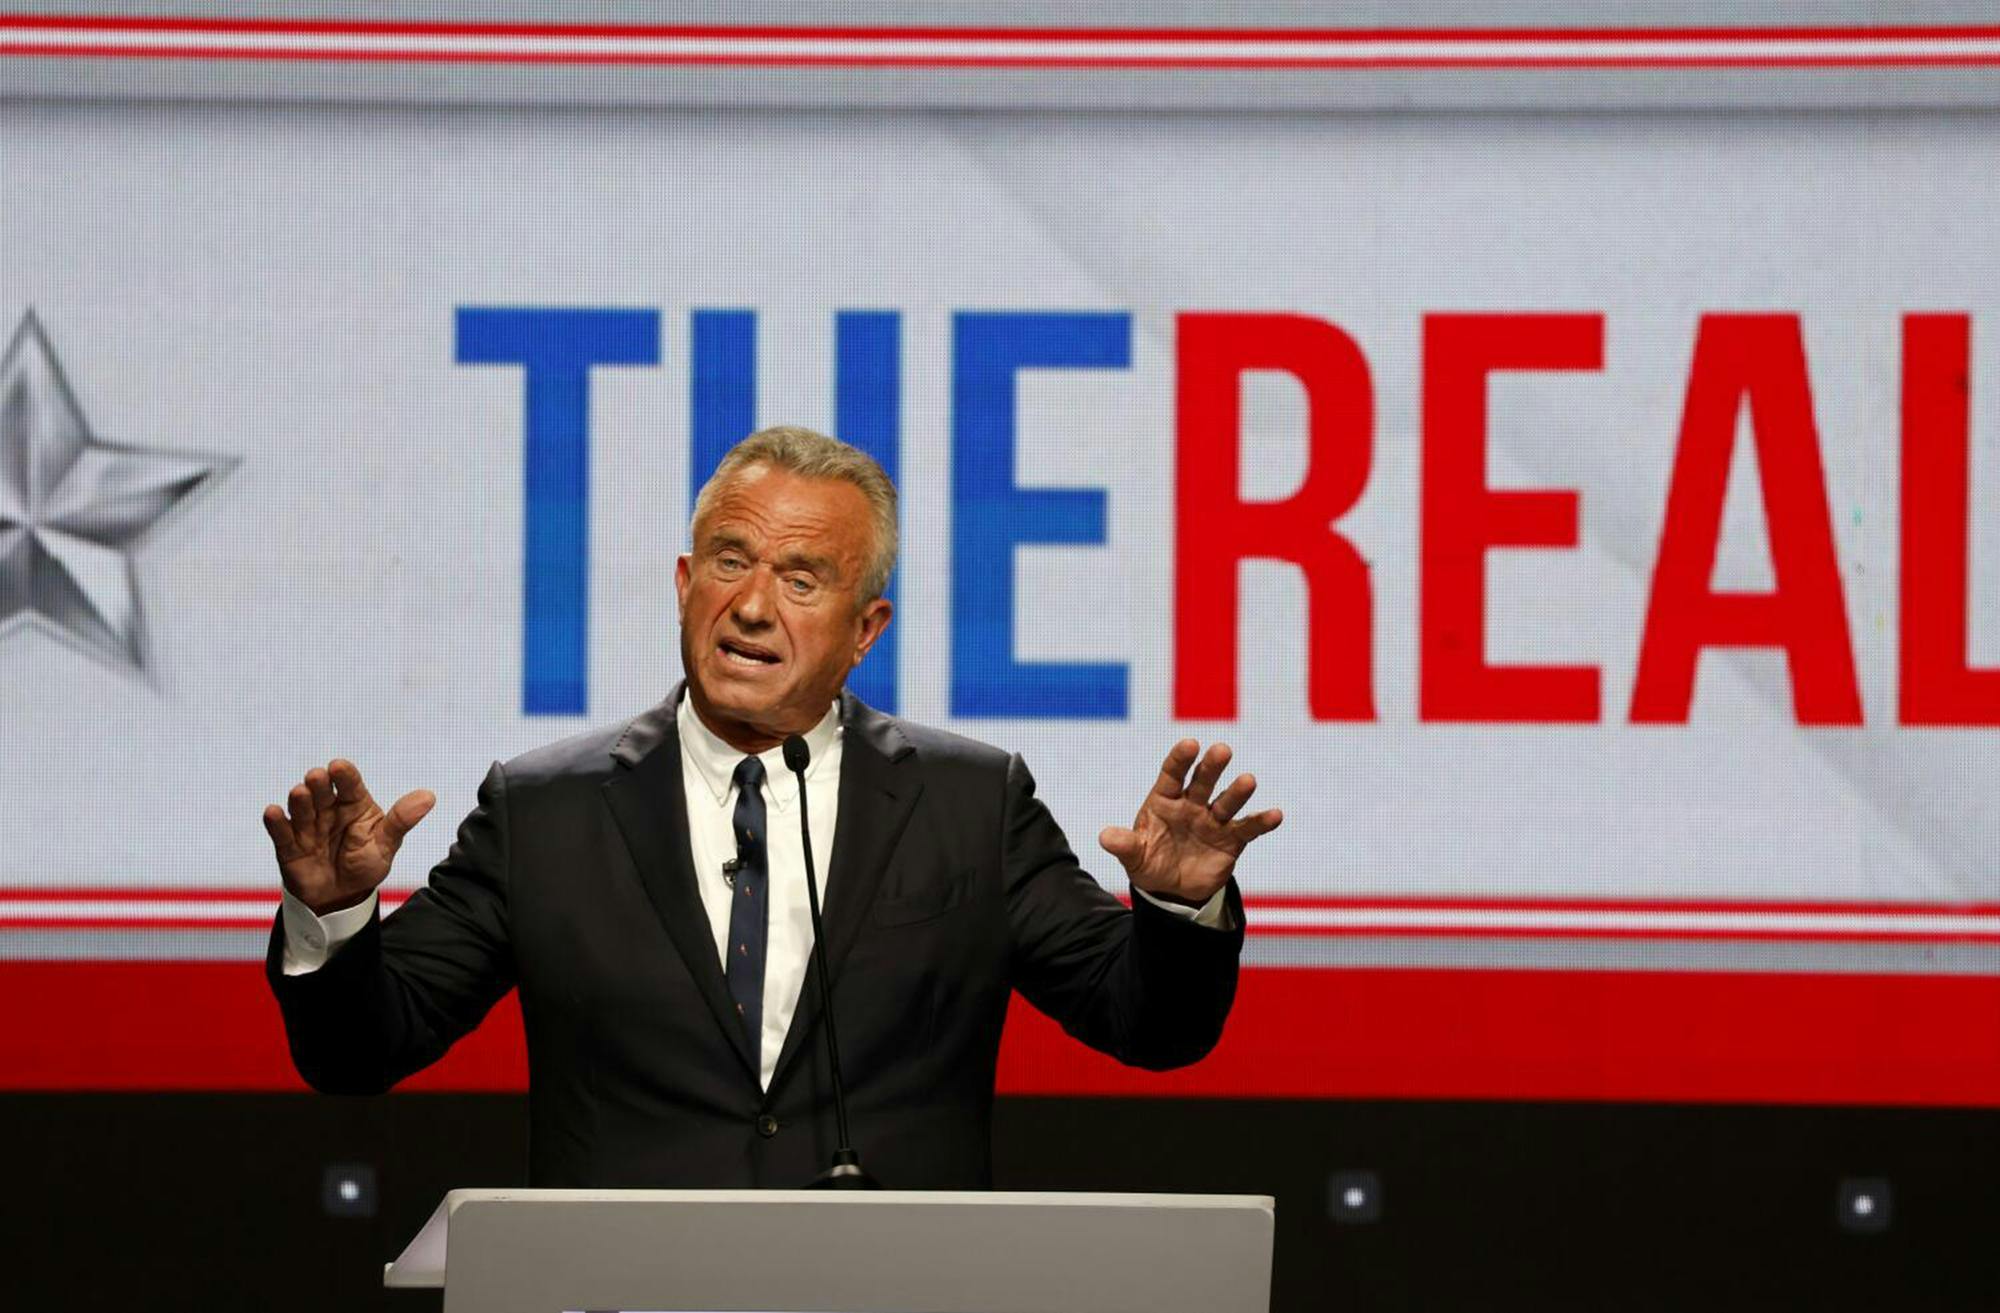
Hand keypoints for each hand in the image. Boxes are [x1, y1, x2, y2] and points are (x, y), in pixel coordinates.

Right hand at [262, 759, 434, 915]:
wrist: (342, 898)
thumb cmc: (366, 864)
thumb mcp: (386, 844)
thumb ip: (401, 820)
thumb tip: (429, 796)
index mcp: (354, 805)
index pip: (349, 785)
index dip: (343, 775)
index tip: (338, 767)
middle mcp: (328, 811)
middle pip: (321, 792)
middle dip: (318, 784)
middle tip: (317, 778)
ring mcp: (307, 826)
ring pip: (300, 808)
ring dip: (299, 800)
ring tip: (300, 793)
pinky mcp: (289, 845)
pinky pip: (280, 832)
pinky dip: (275, 822)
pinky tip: (273, 813)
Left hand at [1098, 740, 1282, 905]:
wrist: (1172, 890)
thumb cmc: (1150, 863)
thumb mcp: (1134, 856)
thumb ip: (1124, 845)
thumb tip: (1105, 837)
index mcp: (1165, 801)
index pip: (1172, 774)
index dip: (1180, 759)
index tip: (1190, 744)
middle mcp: (1192, 805)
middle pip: (1202, 781)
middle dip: (1212, 766)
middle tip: (1222, 750)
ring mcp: (1213, 820)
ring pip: (1227, 801)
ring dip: (1238, 791)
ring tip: (1248, 780)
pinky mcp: (1232, 840)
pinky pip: (1248, 828)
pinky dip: (1262, 821)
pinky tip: (1275, 814)